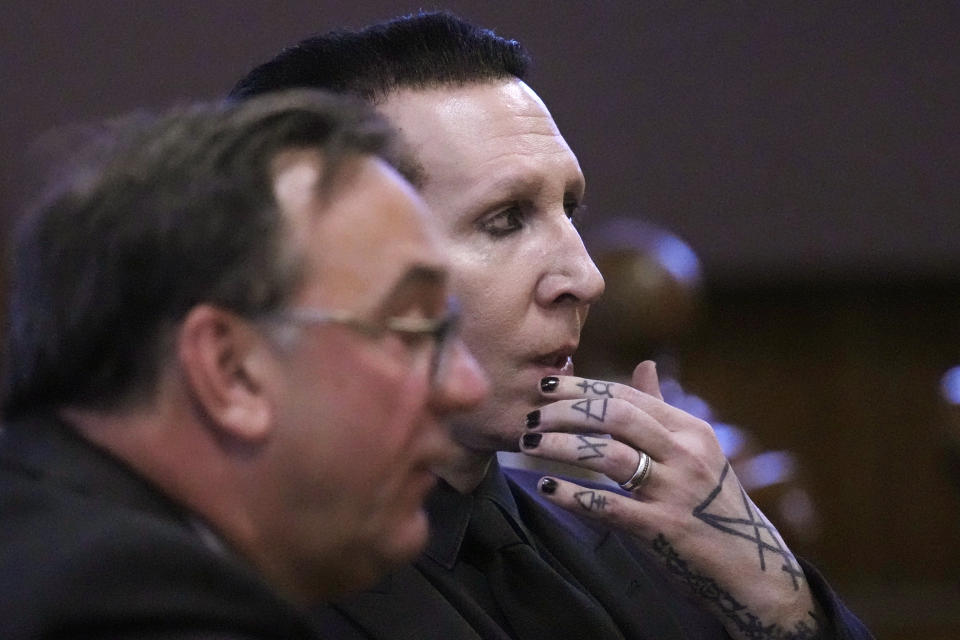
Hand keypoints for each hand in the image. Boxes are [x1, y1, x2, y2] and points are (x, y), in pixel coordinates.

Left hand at [519, 361, 823, 639]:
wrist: (748, 562)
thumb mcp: (696, 451)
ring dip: (562, 446)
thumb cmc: (712, 502)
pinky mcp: (663, 529)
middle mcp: (685, 454)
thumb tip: (644, 365)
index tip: (544, 387)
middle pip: (616, 416)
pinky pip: (609, 505)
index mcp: (690, 430)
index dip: (581, 388)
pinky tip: (546, 487)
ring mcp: (675, 491)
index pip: (626, 396)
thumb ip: (662, 409)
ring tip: (528, 445)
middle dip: (566, 412)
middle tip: (530, 418)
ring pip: (609, 455)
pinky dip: (573, 494)